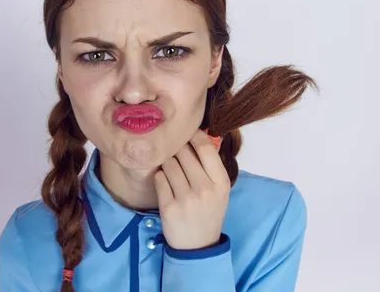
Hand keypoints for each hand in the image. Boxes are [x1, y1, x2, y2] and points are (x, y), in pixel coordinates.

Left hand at [154, 129, 229, 249]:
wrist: (198, 247)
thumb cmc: (208, 211)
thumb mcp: (220, 189)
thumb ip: (210, 164)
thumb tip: (196, 132)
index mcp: (221, 182)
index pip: (205, 146)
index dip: (192, 135)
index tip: (186, 135)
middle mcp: (205, 189)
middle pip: (183, 152)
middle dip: (177, 150)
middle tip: (176, 157)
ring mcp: (186, 199)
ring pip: (169, 163)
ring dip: (167, 164)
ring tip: (172, 174)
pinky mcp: (169, 207)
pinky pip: (159, 178)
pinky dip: (160, 178)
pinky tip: (166, 185)